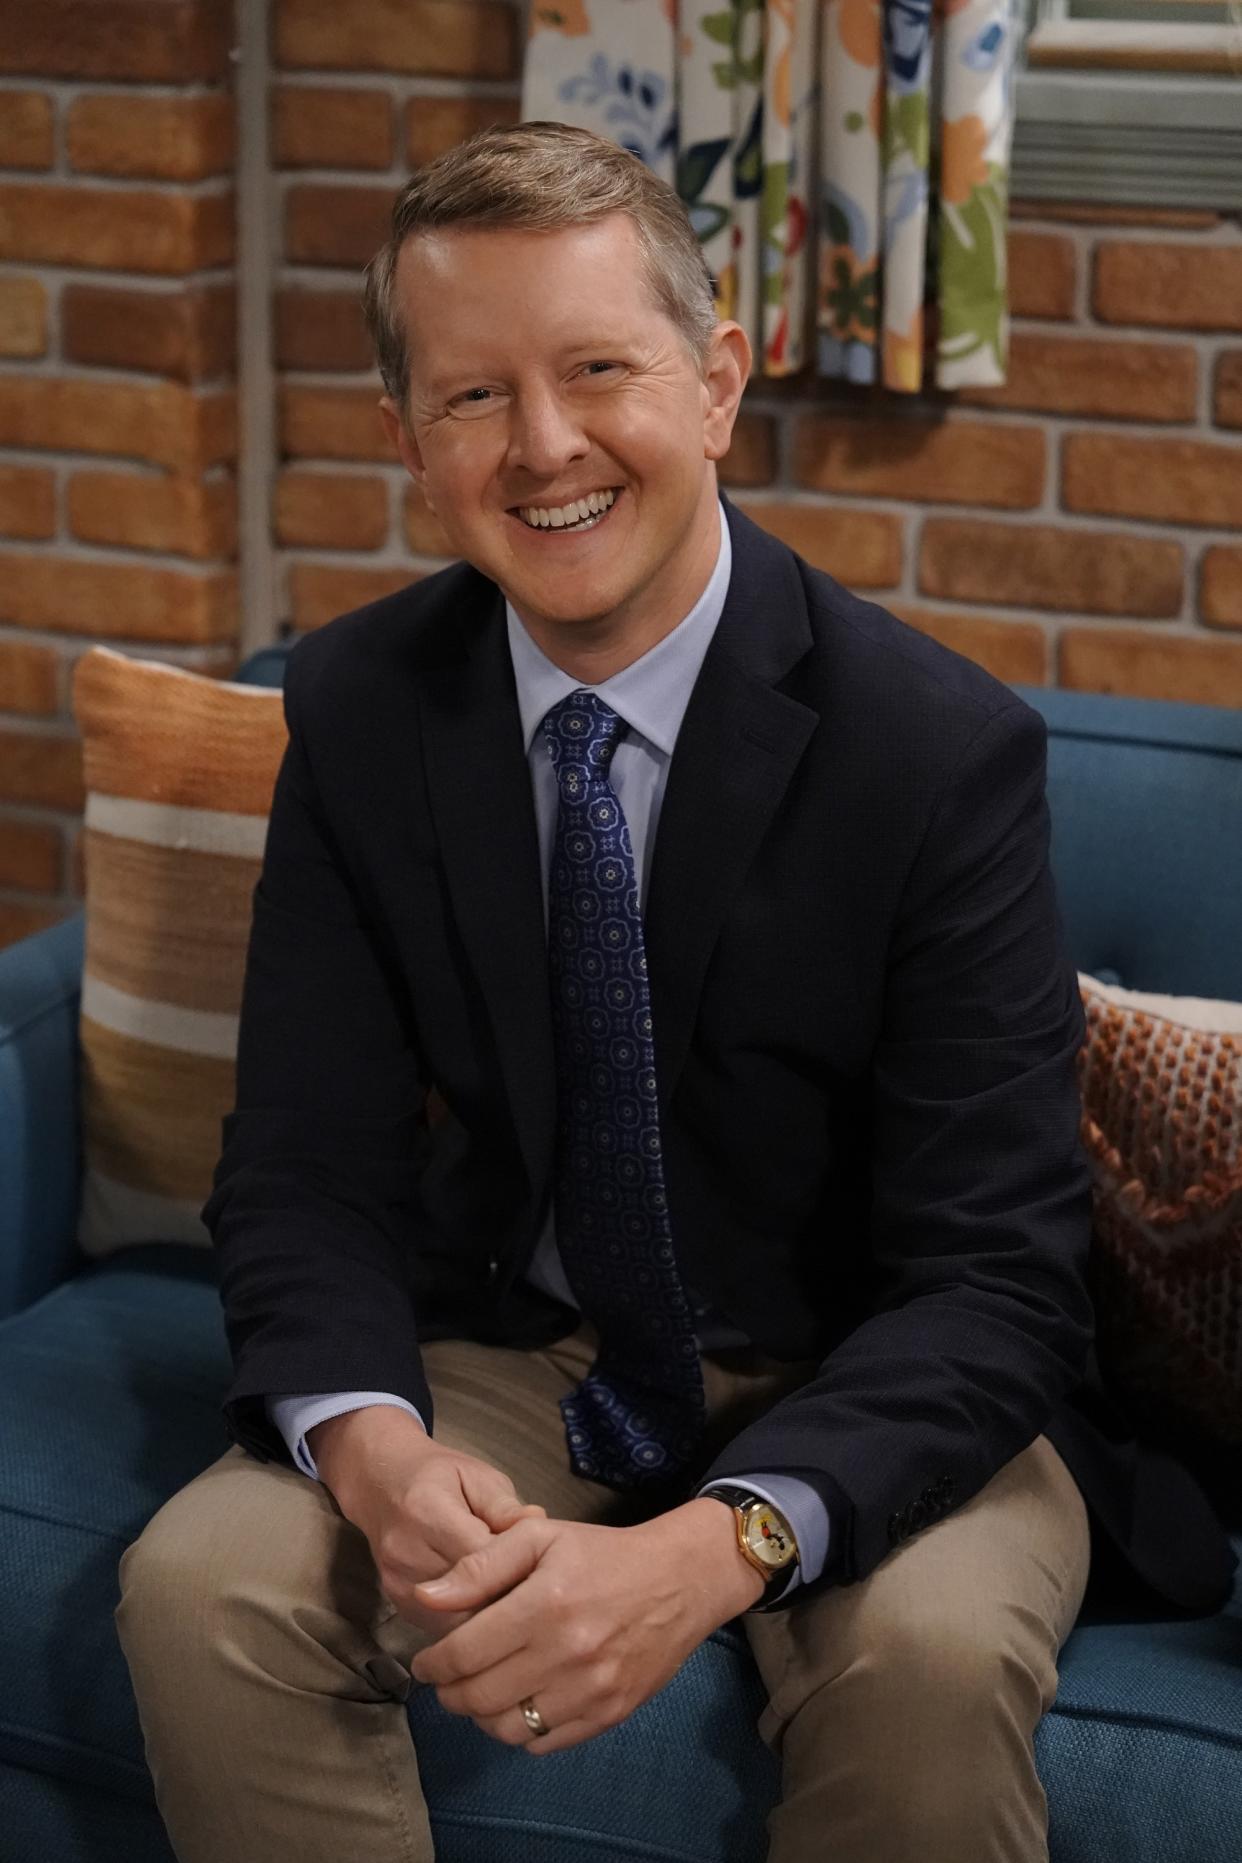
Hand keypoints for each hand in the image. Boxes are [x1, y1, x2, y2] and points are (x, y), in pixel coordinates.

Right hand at [312, 1411, 546, 1639]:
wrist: (381, 1485)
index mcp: (427, 1511)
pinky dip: (468, 1624)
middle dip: (507, 1599)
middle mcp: (406, 1552)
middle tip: (539, 1597)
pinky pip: (442, 1627)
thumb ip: (505, 1506)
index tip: (545, 1572)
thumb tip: (539, 1524)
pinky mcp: (395, 1604)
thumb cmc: (437, 1475)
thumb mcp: (477, 1476)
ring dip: (489, 1619)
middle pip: (468, 1595)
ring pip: (456, 1621)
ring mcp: (398, 1582)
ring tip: (517, 1606)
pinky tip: (488, 1610)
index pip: (480, 1556)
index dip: (517, 1568)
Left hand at [407, 1502, 762, 1753]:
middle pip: (480, 1697)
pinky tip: (520, 1702)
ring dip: (481, 1716)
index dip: (433, 1664)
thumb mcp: (538, 1538)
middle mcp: (568, 1653)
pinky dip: (521, 1731)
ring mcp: (591, 1690)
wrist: (677, 1580)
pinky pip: (545, 1743)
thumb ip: (479, 1567)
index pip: (465, 1653)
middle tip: (446, 1680)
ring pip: (508, 1729)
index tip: (425, 1663)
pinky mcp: (609, 1713)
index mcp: (546, 1605)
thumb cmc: (602, 1555)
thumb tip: (425, 1596)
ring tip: (480, 1692)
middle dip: (450, 1693)